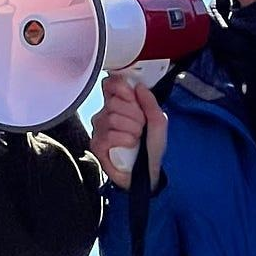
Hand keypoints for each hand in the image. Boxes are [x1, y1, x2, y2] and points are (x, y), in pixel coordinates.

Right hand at [92, 74, 167, 190]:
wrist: (149, 172)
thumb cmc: (151, 147)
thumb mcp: (158, 121)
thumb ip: (150, 102)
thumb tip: (139, 87)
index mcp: (119, 104)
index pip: (110, 83)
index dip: (122, 89)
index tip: (134, 99)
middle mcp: (106, 114)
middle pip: (114, 102)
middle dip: (134, 115)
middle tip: (141, 127)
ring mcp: (99, 130)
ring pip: (112, 118)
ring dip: (132, 129)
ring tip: (137, 138)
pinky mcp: (97, 145)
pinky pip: (109, 135)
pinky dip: (125, 140)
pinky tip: (130, 145)